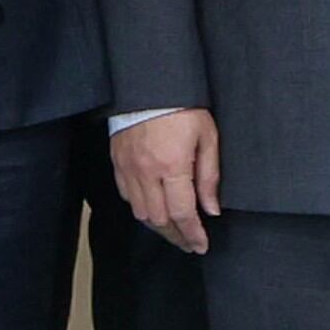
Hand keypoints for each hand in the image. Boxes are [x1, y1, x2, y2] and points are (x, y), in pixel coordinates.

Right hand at [113, 110, 220, 254]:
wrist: (149, 84)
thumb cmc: (183, 108)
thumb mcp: (207, 138)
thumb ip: (209, 176)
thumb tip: (211, 209)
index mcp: (172, 166)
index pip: (183, 213)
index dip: (193, 234)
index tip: (201, 245)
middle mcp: (147, 172)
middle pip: (159, 219)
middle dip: (176, 236)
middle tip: (190, 244)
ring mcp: (128, 168)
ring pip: (140, 212)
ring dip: (158, 227)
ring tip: (173, 231)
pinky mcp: (117, 162)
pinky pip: (126, 196)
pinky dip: (141, 209)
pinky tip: (153, 210)